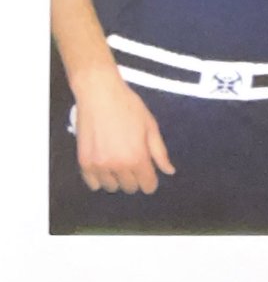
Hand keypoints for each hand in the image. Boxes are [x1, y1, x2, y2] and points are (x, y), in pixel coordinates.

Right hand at [72, 69, 175, 194]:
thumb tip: (169, 171)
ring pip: (111, 187)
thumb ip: (159, 152)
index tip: (148, 171)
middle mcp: (118, 166)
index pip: (147, 186)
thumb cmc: (128, 106)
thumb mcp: (150, 125)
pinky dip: (99, 178)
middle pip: (130, 188)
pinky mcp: (84, 163)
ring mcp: (99, 166)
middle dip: (134, 178)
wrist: (99, 93)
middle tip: (132, 160)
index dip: (150, 180)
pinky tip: (103, 164)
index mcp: (137, 157)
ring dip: (117, 178)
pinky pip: (93, 184)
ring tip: (116, 161)